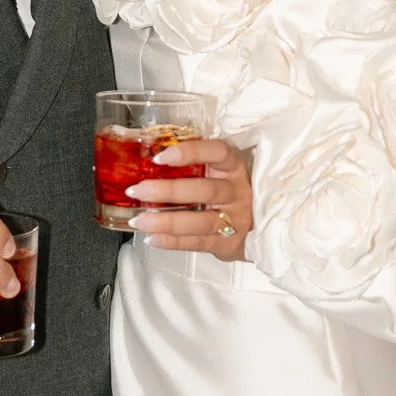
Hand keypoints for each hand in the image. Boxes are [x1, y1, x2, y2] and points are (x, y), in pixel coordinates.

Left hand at [124, 138, 252, 261]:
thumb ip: (194, 164)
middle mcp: (238, 192)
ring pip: (201, 221)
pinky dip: (172, 242)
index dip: (190, 152)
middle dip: (168, 191)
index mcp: (234, 167)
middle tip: (138, 191)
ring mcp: (236, 220)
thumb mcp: (219, 173)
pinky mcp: (229, 244)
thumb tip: (147, 154)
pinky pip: (198, 243)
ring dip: (166, 222)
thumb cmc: (227, 192)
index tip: (160, 156)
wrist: (258, 226)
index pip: (217, 152)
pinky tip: (152, 238)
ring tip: (139, 220)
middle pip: (205, 190)